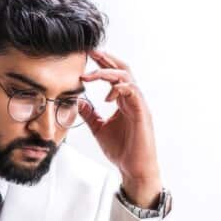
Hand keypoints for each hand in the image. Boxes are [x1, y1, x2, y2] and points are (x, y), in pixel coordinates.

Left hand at [79, 50, 162, 206]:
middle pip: (123, 69)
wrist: (134, 169)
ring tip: (90, 76)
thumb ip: (90, 114)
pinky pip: (133, 91)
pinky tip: (107, 96)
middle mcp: (132, 99)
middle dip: (107, 59)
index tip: (86, 56)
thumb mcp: (99, 128)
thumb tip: (78, 102)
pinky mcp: (142, 113)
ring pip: (127, 77)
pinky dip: (119, 89)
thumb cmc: (122, 150)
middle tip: (90, 51)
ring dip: (108, 72)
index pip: (114, 75)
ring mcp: (139, 104)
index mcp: (123, 101)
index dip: (102, 64)